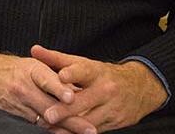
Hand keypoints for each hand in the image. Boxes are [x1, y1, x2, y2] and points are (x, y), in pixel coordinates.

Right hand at [0, 51, 96, 132]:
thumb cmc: (13, 68)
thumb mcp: (33, 64)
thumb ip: (54, 76)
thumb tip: (79, 90)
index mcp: (32, 70)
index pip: (46, 79)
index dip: (58, 89)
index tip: (71, 97)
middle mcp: (24, 87)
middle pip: (49, 106)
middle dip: (71, 119)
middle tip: (89, 129)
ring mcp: (18, 103)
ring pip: (44, 120)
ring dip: (63, 129)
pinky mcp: (13, 116)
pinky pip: (34, 126)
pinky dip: (50, 131)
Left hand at [30, 45, 167, 133]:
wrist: (139, 88)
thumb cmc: (103, 75)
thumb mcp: (83, 64)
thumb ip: (57, 59)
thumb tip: (34, 50)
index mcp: (96, 72)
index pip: (84, 71)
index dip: (73, 73)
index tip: (62, 76)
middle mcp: (105, 89)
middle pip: (84, 101)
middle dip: (66, 109)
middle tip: (49, 114)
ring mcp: (111, 108)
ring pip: (88, 120)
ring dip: (70, 126)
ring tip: (52, 129)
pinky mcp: (114, 123)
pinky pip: (94, 130)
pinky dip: (79, 133)